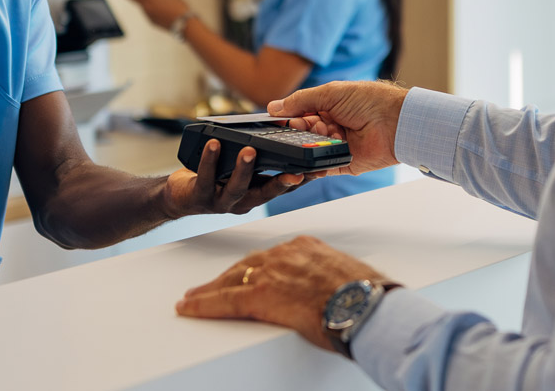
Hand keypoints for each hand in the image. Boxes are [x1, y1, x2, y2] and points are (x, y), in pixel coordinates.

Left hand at [114, 0, 191, 30]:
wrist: (184, 24)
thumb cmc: (179, 6)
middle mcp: (145, 6)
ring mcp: (147, 15)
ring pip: (148, 6)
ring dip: (156, 4)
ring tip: (169, 7)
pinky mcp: (151, 22)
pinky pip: (153, 13)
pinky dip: (159, 11)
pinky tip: (169, 13)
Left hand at [164, 139, 304, 216]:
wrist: (179, 198)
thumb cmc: (214, 181)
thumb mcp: (242, 175)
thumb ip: (260, 165)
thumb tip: (283, 142)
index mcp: (255, 195)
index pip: (282, 189)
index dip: (300, 182)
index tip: (316, 171)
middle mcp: (241, 202)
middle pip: (264, 194)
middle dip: (281, 184)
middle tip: (296, 172)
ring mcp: (220, 201)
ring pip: (236, 187)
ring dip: (243, 169)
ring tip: (249, 150)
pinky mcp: (199, 195)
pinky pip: (206, 176)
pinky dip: (210, 159)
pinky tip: (213, 144)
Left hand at [176, 235, 389, 352]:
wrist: (367, 306)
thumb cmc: (367, 298)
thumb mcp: (348, 278)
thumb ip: (330, 281)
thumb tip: (332, 296)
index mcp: (307, 248)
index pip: (272, 256)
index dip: (255, 267)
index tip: (248, 273)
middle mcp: (286, 254)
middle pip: (247, 264)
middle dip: (227, 277)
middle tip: (209, 286)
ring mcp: (271, 272)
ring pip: (231, 280)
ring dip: (209, 290)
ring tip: (192, 299)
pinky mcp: (260, 295)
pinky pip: (224, 300)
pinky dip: (203, 304)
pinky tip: (188, 308)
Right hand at [268, 81, 407, 176]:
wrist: (395, 122)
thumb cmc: (369, 101)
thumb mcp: (331, 93)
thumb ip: (301, 100)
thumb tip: (274, 107)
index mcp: (328, 107)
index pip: (299, 114)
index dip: (288, 118)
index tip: (275, 121)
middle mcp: (331, 127)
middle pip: (301, 134)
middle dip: (295, 133)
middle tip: (293, 131)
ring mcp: (336, 146)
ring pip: (308, 152)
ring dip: (302, 149)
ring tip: (302, 146)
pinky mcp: (342, 164)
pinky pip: (320, 168)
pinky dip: (311, 167)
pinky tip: (303, 164)